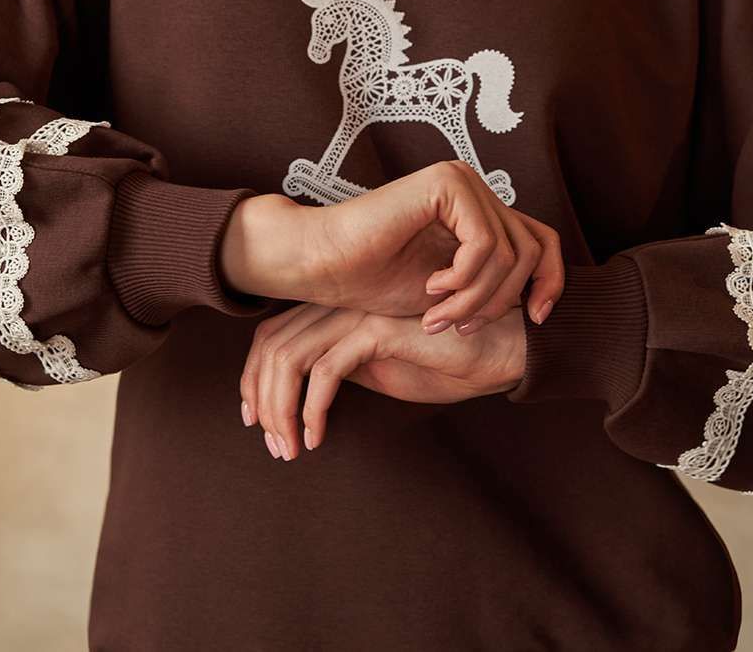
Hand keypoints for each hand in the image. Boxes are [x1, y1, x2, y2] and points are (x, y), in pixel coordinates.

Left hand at [240, 300, 527, 460]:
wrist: (498, 350)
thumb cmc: (447, 360)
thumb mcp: (383, 370)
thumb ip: (347, 370)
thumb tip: (306, 394)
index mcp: (341, 310)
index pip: (274, 335)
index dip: (255, 378)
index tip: (256, 420)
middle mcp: (343, 304)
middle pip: (272, 344)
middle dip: (260, 397)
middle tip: (271, 442)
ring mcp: (359, 313)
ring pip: (290, 356)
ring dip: (281, 408)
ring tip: (290, 447)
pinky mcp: (378, 329)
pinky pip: (325, 369)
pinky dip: (312, 407)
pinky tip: (316, 435)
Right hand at [298, 160, 564, 333]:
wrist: (325, 264)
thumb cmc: (377, 280)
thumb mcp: (453, 292)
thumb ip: (493, 285)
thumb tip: (547, 303)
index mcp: (479, 210)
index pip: (543, 242)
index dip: (551, 283)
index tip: (535, 321)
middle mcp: (475, 188)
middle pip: (532, 251)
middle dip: (502, 301)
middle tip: (460, 328)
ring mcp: (462, 181)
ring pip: (509, 253)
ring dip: (476, 299)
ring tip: (438, 317)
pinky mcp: (446, 184)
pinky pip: (484, 244)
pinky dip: (463, 280)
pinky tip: (430, 289)